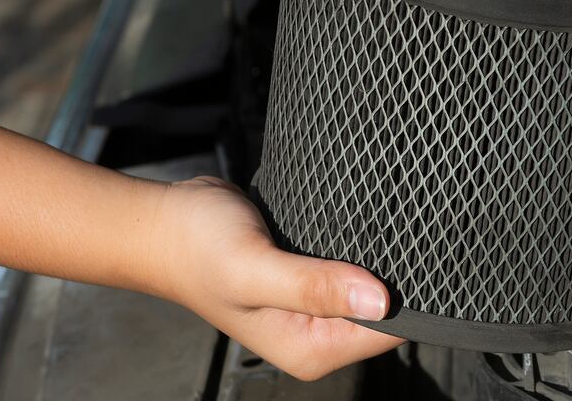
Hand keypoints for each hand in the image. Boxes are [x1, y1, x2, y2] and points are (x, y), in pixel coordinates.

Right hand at [152, 176, 403, 379]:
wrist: (165, 223)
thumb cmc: (197, 248)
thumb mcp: (254, 269)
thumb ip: (313, 287)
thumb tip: (379, 302)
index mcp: (308, 347)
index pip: (387, 333)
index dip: (402, 296)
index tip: (406, 257)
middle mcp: (315, 333)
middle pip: (384, 311)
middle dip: (391, 276)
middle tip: (393, 232)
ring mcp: (312, 307)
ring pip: (370, 286)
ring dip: (375, 259)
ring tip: (375, 226)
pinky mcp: (309, 278)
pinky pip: (351, 268)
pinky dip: (357, 249)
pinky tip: (357, 227)